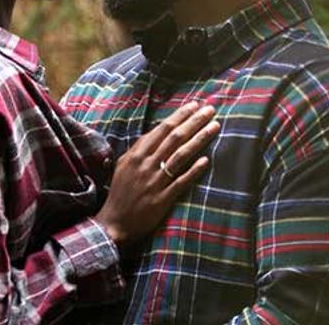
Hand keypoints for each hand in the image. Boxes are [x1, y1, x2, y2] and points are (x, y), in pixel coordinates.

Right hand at [96, 101, 218, 251]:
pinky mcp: (163, 198)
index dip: (179, 116)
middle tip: (210, 109)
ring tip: (214, 127)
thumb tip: (154, 135)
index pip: (161, 130)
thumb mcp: (123, 166)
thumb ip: (138, 150)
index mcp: (135, 155)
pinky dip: (194, 170)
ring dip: (199, 139)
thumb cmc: (119, 193)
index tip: (193, 106)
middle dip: (193, 121)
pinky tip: (207, 160)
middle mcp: (146, 165)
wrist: (114, 222)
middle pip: (174, 138)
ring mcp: (155, 181)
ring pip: (181, 155)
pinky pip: (181, 181)